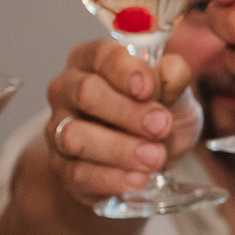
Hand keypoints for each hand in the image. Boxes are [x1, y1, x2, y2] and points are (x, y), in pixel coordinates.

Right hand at [41, 39, 199, 208]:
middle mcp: (67, 90)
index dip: (126, 70)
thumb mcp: (175, 94)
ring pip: (75, 136)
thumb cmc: (156, 114)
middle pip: (85, 93)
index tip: (149, 89)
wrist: (150, 160)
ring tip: (155, 157)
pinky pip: (79, 174)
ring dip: (119, 149)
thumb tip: (172, 71)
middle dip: (127, 112)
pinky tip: (139, 178)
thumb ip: (174, 79)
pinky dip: (112, 178)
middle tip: (161, 127)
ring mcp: (59, 129)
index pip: (101, 55)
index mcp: (93, 60)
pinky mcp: (62, 167)